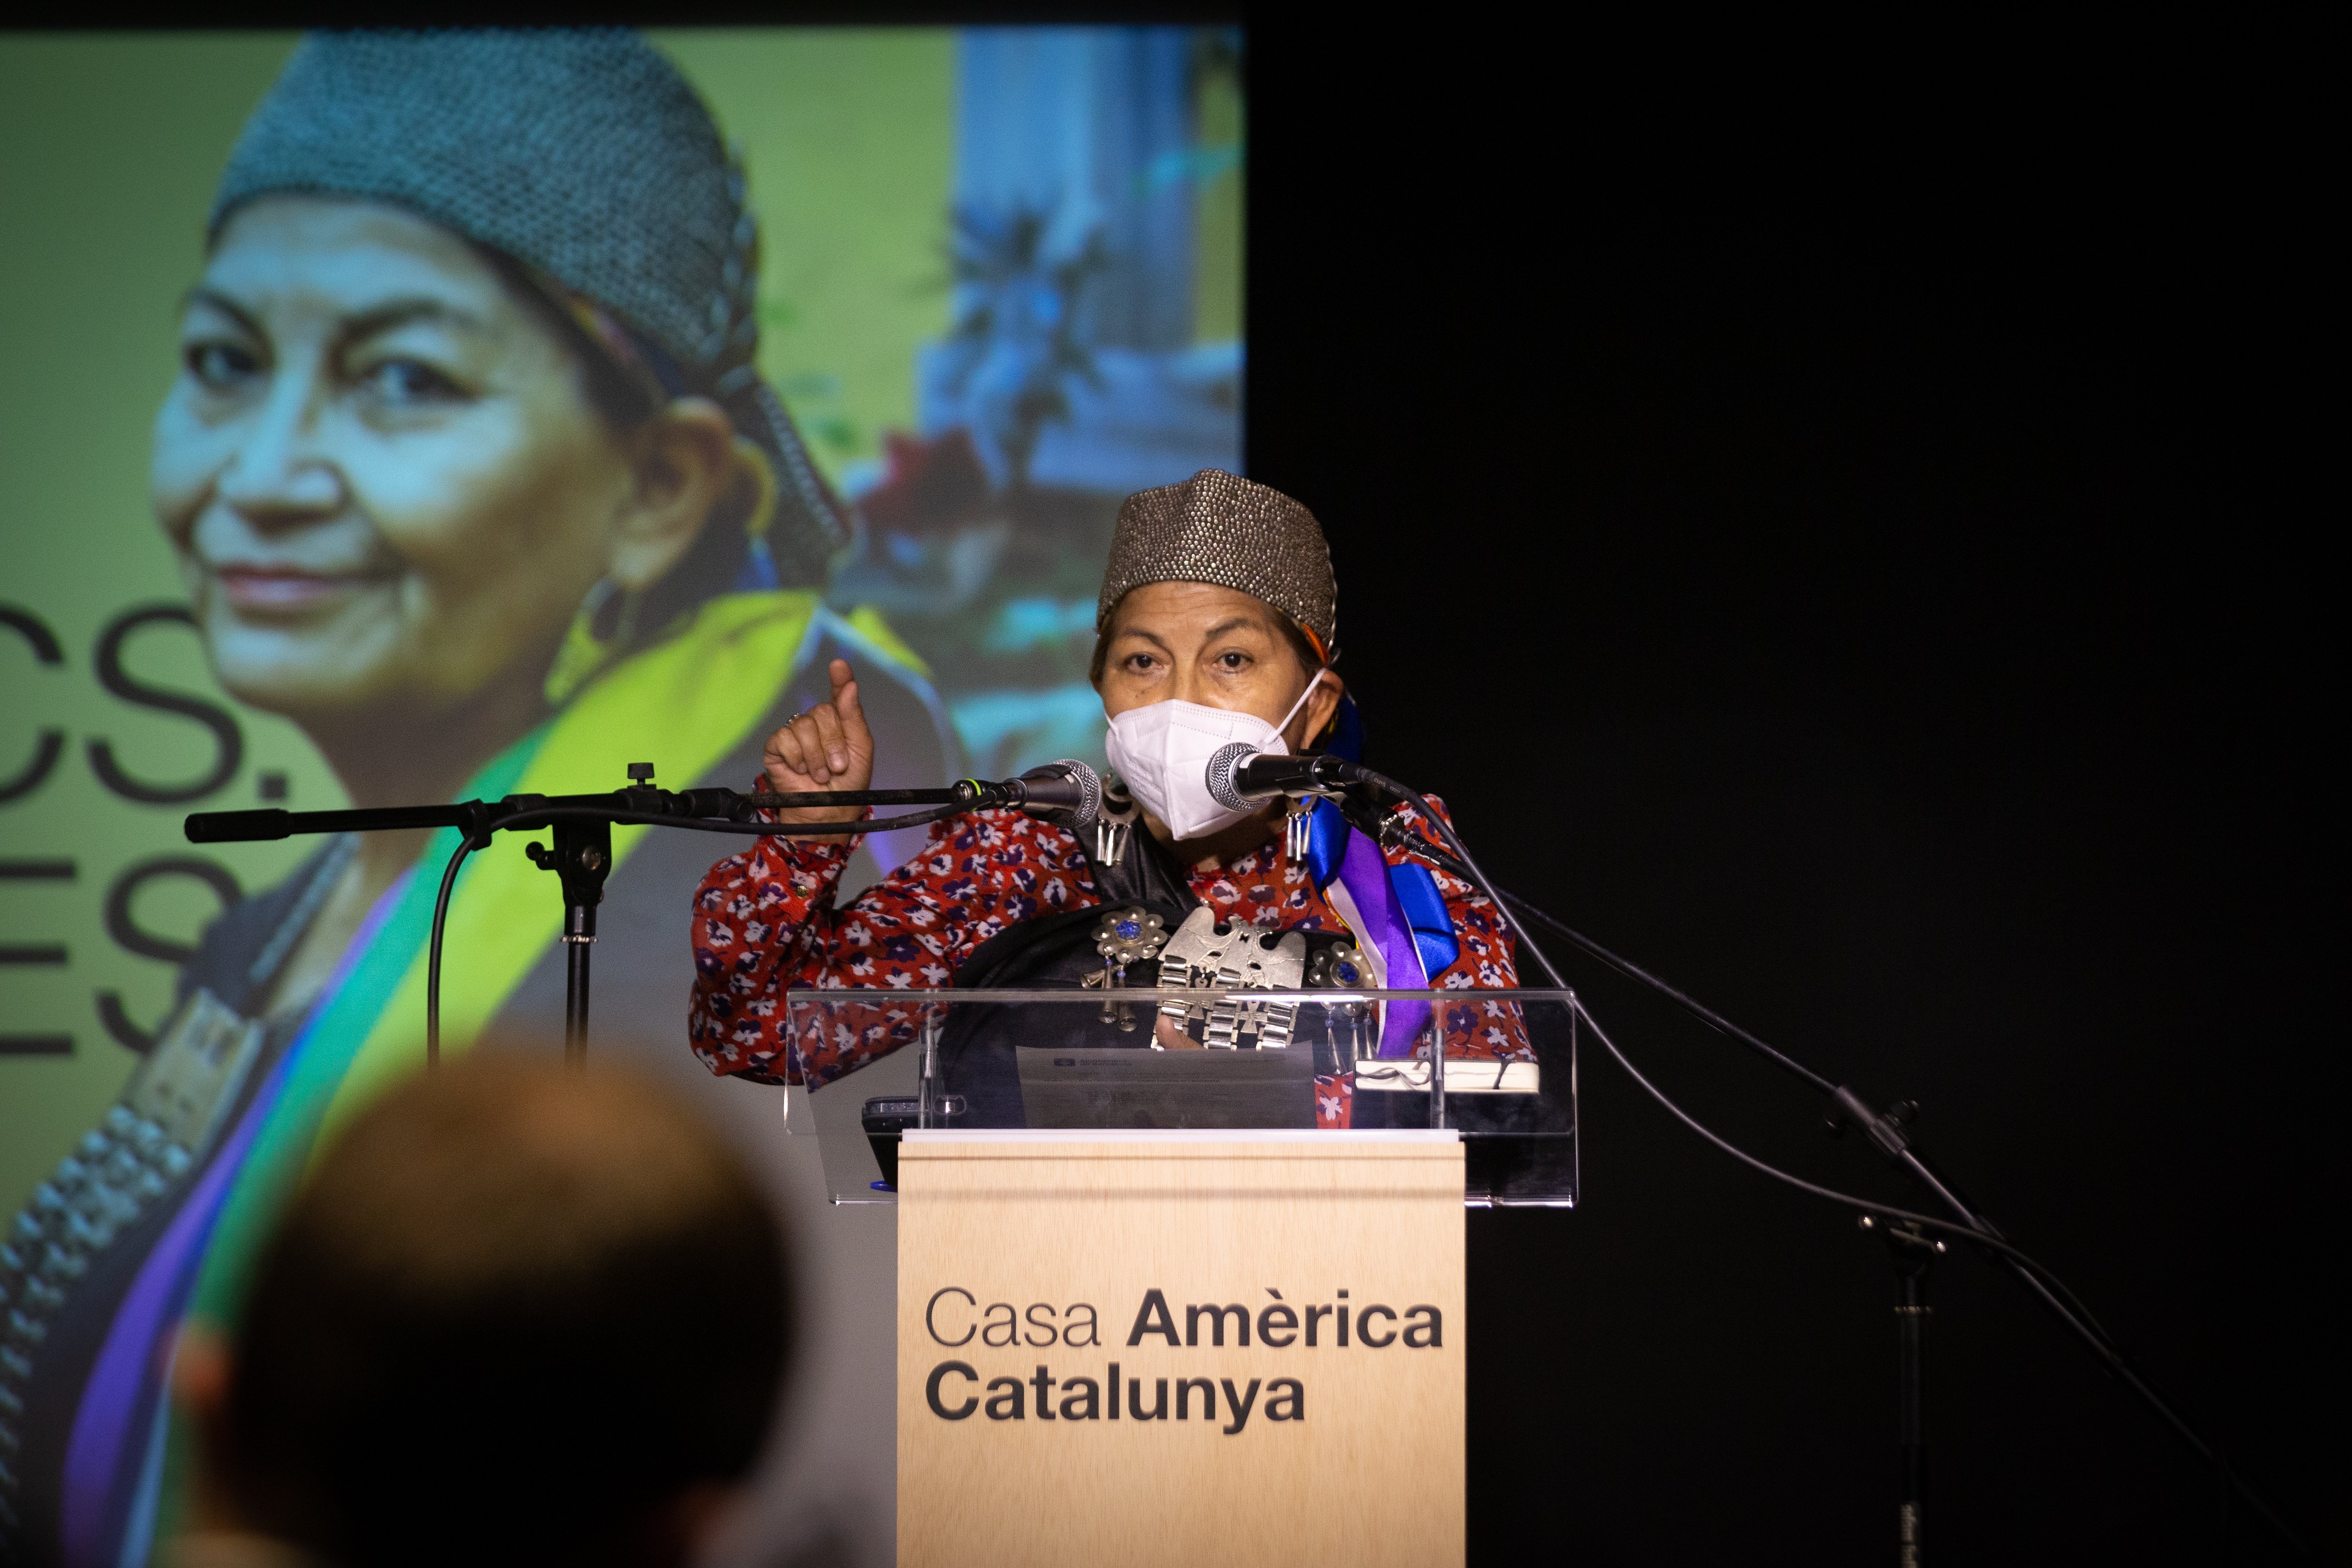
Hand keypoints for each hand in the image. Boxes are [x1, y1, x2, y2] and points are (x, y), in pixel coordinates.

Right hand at [760, 659, 873, 843]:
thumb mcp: (861, 751)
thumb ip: (854, 717)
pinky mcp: (776, 747)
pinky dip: (796, 757)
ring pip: (803, 726)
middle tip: (837, 768)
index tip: (839, 666)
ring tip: (820, 775)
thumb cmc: (848, 786)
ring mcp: (795, 734)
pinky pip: (784, 739)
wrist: (827, 813)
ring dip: (815, 756)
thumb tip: (849, 685)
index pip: (838, 693)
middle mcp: (816, 724)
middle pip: (822, 712)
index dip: (839, 678)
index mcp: (840, 722)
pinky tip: (800, 771)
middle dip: (833, 744)